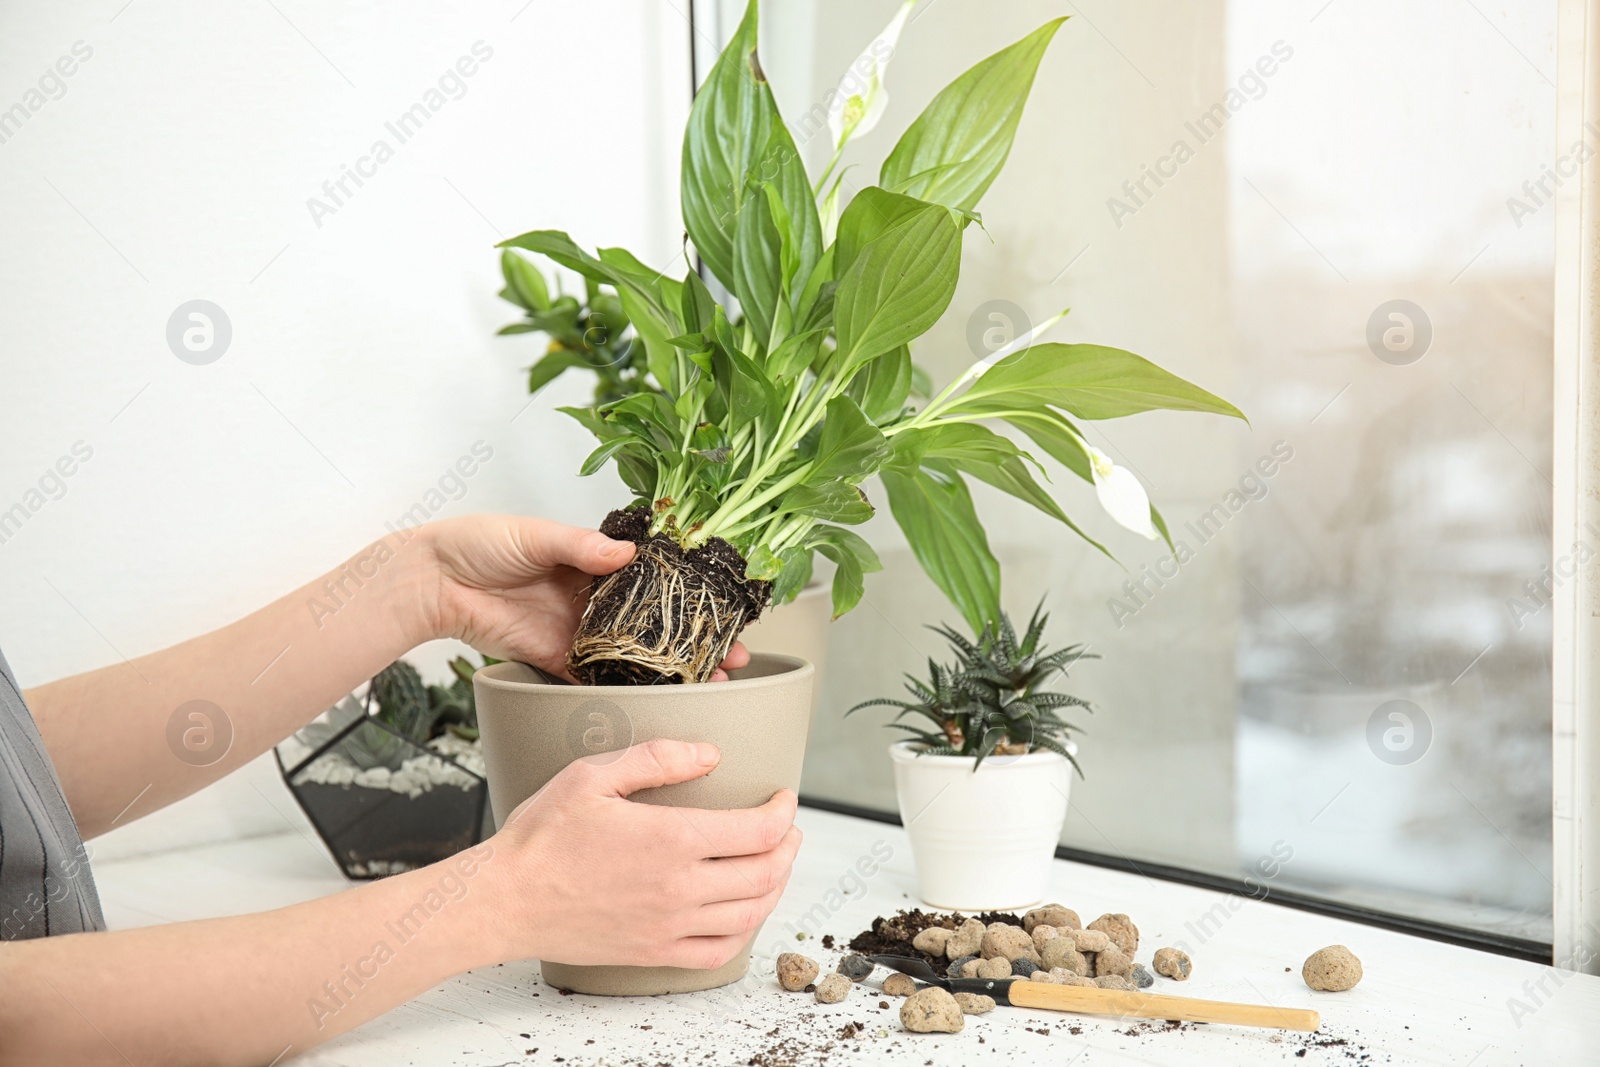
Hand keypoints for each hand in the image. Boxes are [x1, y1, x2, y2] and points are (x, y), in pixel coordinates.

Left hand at [419, 515, 750, 680]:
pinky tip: (657, 702)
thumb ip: (579, 546)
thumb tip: (624, 553)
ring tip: (708, 684)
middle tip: (733, 655)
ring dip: (670, 669)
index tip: (725, 603)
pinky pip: (595, 679)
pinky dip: (625, 692)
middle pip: (655, 619)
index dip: (691, 589)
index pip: (654, 575)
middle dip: (695, 637)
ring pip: (635, 653)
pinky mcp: (554, 658)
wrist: (431, 580)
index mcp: (593, 559)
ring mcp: (577, 629)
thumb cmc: (478, 543)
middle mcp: (593, 596)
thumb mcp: (534, 534)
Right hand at [480, 739, 800, 968]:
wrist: (503, 900)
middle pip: (765, 872)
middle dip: (788, 846)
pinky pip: (718, 951)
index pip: (759, 831)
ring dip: (776, 886)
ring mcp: (669, 926)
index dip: (784, 812)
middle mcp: (680, 888)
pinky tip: (744, 913)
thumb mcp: (592, 775)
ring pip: (751, 913)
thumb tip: (709, 753)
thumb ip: (657, 759)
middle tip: (788, 828)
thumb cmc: (541, 837)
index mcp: (672, 839)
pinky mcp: (654, 952)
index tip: (784, 798)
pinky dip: (745, 932)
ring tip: (776, 864)